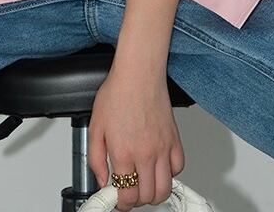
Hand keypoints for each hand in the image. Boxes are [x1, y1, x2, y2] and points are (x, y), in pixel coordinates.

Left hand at [87, 63, 184, 209]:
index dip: (120, 202)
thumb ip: (96, 158)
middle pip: (146, 197)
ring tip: (142, 184)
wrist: (138, 75)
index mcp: (123, 152)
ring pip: (165, 189)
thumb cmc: (117, 94)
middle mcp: (145, 154)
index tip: (116, 198)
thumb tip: (102, 179)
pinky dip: (169, 174)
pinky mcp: (175, 141)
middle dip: (135, 200)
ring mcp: (163, 149)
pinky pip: (178, 169)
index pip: (126, 195)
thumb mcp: (95, 126)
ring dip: (153, 193)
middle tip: (128, 191)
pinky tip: (157, 166)